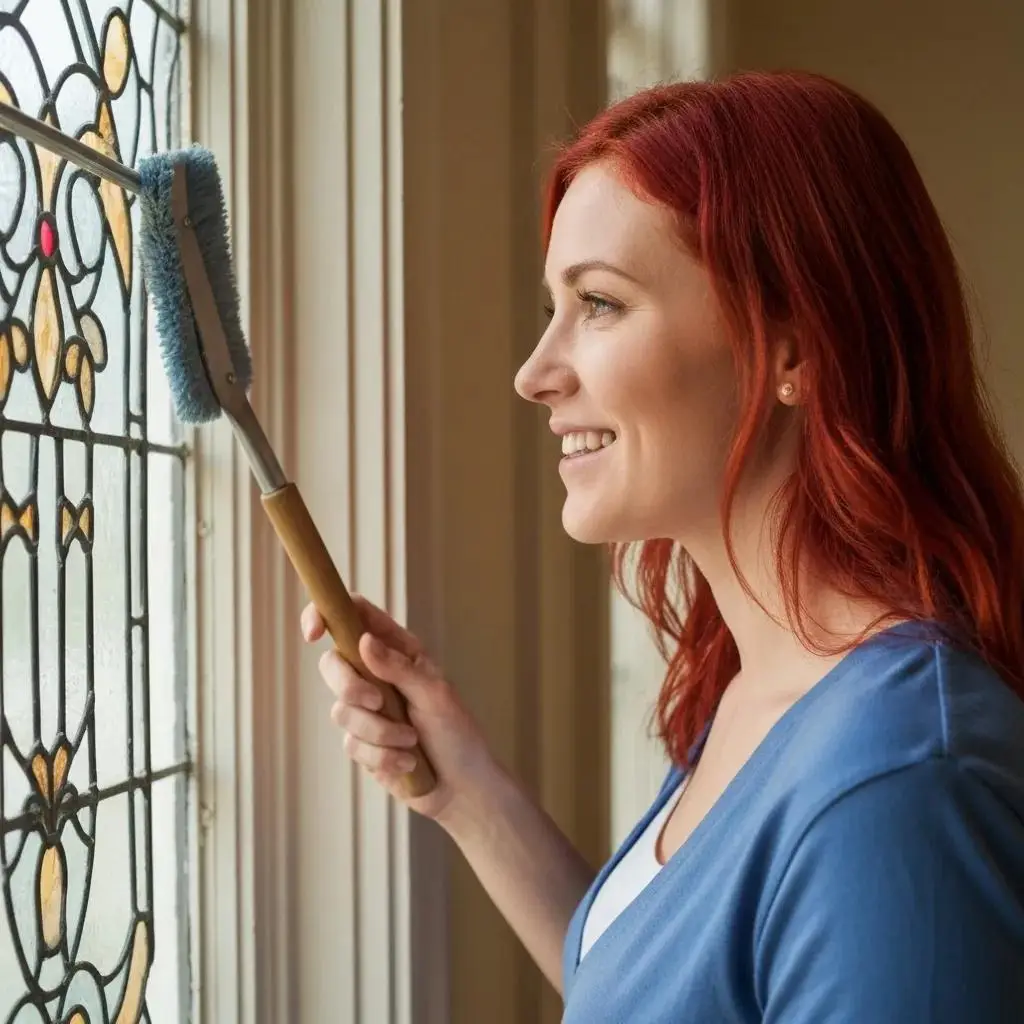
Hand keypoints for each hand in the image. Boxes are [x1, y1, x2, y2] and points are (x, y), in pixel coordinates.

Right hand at [301, 594, 499, 827]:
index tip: (314, 633)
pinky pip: (352, 744)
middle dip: (350, 687)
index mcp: (397, 650)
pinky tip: (407, 762)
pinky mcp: (361, 742)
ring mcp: (366, 710)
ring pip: (341, 711)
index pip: (354, 616)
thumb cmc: (458, 733)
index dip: (326, 613)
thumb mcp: (435, 694)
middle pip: (332, 664)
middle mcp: (376, 674)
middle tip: (379, 702)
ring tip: (411, 741)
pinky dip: (381, 755)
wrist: (462, 787)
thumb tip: (363, 641)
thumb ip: (398, 668)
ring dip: (379, 731)